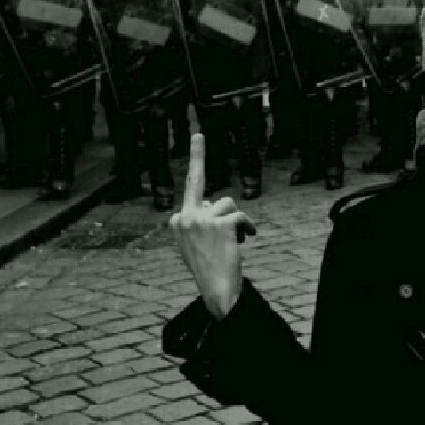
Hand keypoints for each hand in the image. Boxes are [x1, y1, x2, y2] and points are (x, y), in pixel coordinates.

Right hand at [169, 133, 255, 319]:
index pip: (190, 188)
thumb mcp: (199, 243)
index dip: (196, 160)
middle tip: (198, 134)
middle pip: (207, 189)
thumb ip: (204, 221)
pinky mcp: (220, 223)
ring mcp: (201, 220)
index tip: (197, 137)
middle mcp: (184, 216)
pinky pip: (241, 217)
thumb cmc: (211, 269)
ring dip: (237, 221)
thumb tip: (215, 203)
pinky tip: (246, 239)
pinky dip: (248, 228)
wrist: (217, 290)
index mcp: (177, 221)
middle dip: (198, 156)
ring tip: (236, 241)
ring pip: (229, 204)